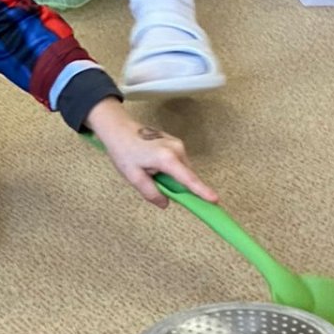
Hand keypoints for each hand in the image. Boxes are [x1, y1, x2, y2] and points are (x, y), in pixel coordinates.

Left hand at [85, 97, 216, 206]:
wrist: (119, 129)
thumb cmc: (124, 151)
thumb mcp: (134, 177)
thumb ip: (151, 192)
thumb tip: (165, 203)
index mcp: (167, 158)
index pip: (188, 179)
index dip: (202, 191)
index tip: (215, 200)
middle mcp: (177, 149)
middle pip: (186, 176)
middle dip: (176, 186)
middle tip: (153, 182)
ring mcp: (177, 144)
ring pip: (182, 170)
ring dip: (171, 177)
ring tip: (148, 170)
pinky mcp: (175, 143)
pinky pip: (178, 163)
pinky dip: (170, 169)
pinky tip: (152, 165)